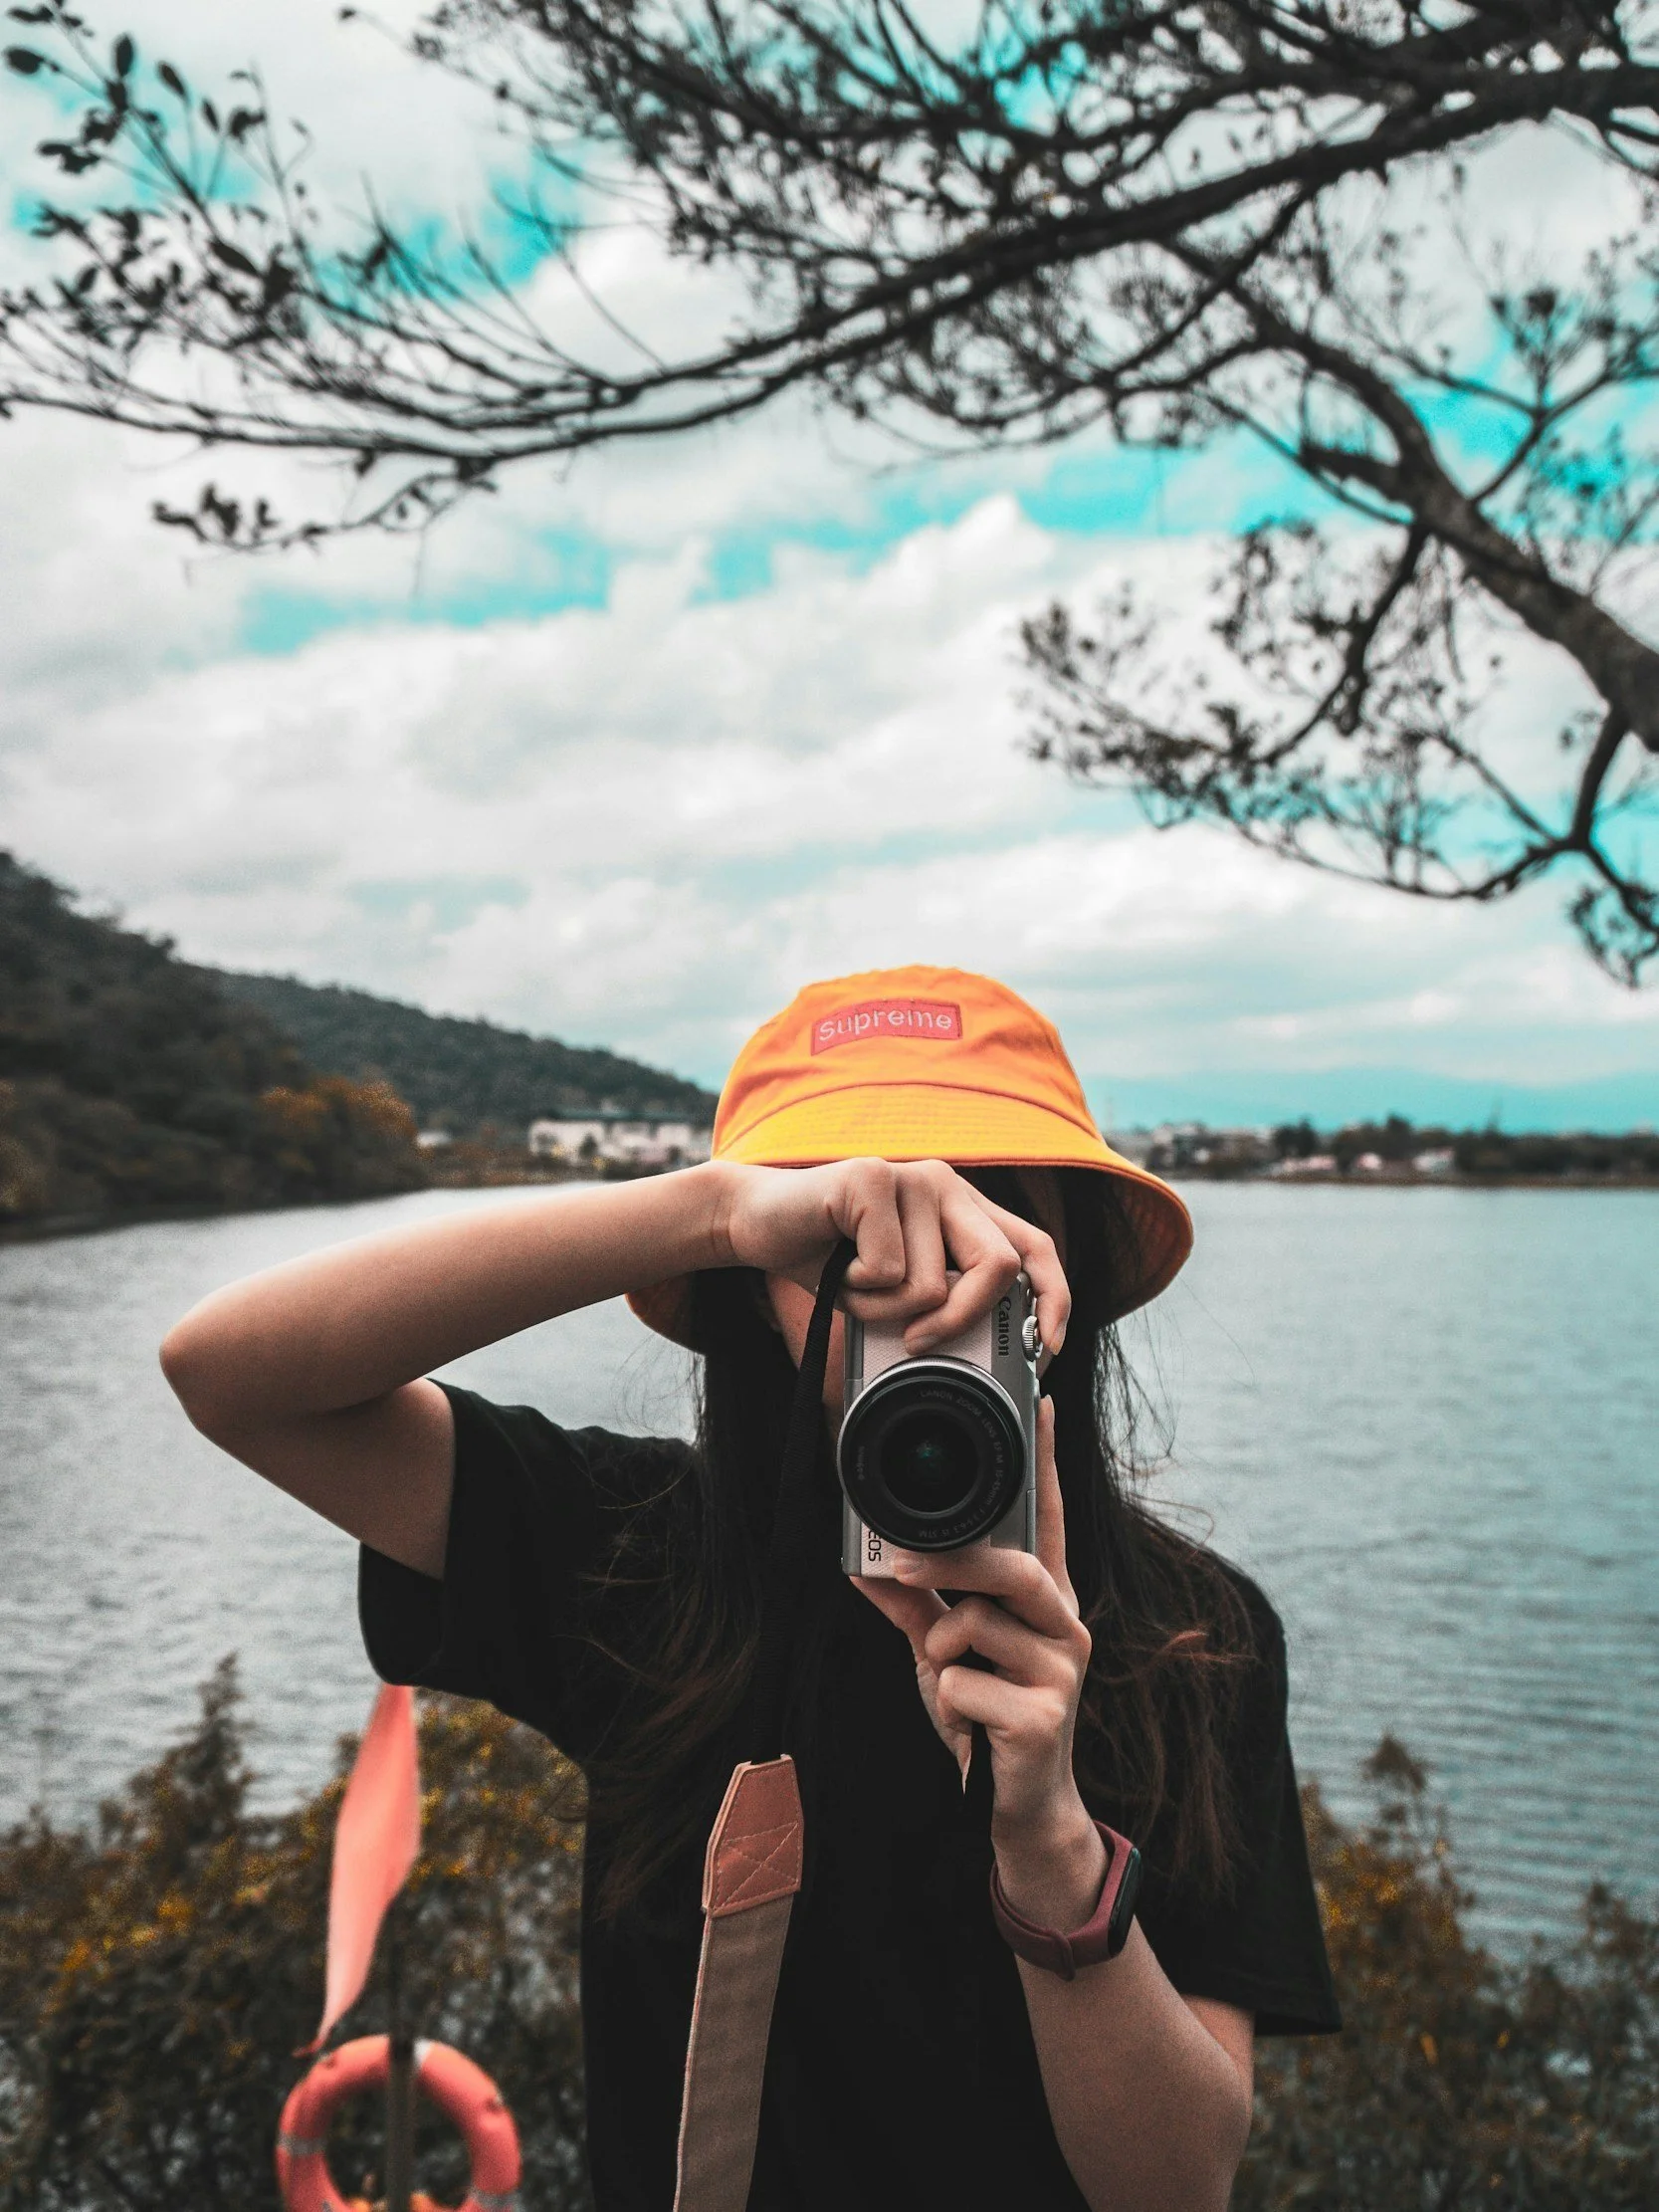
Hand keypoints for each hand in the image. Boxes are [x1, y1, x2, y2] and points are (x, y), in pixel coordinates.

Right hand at [713, 1156, 1069, 1353]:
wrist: (755, 1222)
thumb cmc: (830, 1261)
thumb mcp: (896, 1292)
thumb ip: (942, 1304)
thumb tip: (992, 1357)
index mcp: (963, 1209)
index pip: (1035, 1249)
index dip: (1053, 1300)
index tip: (1044, 1351)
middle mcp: (947, 1184)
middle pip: (999, 1266)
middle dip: (964, 1320)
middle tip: (920, 1343)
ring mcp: (911, 1176)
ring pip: (932, 1282)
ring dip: (886, 1311)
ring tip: (853, 1289)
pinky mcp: (871, 1177)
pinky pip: (887, 1268)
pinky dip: (858, 1292)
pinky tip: (834, 1267)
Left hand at [855, 1398, 1105, 1924]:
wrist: (1015, 1808)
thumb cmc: (985, 1718)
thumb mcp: (942, 1656)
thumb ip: (913, 1609)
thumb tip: (862, 1566)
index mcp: (1045, 1602)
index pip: (1048, 1522)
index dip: (1046, 1465)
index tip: (1043, 1406)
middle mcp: (1064, 1626)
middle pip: (1015, 1566)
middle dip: (955, 1563)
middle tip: (901, 1566)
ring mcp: (1062, 1671)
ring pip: (980, 1625)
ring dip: (942, 1651)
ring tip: (951, 1680)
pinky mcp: (1045, 1718)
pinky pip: (964, 1684)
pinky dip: (945, 1702)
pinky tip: (969, 1726)